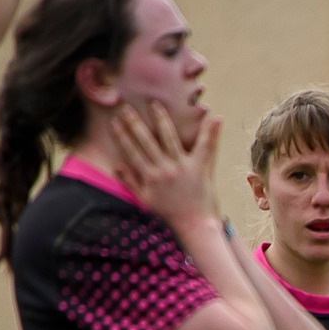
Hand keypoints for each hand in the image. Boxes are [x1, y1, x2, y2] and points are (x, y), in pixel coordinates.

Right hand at [112, 102, 220, 234]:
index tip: (114, 121)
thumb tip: (116, 165)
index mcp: (150, 176)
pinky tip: (214, 118)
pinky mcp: (200, 168)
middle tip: (126, 107)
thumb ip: (130, 182)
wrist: (195, 224)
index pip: (132, 151)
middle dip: (135, 123)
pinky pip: (205, 147)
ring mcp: (183, 167)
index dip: (122, 135)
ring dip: (161, 120)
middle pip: (146, 141)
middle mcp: (164, 169)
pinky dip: (209, 133)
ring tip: (155, 104)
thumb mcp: (145, 200)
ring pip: (169, 138)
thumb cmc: (169, 214)